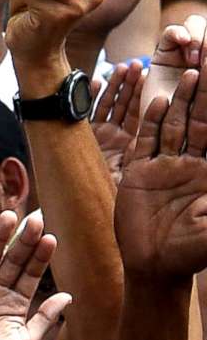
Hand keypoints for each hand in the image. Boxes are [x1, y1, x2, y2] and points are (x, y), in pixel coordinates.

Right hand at [115, 68, 206, 278]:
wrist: (156, 267)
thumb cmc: (194, 252)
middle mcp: (190, 164)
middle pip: (199, 119)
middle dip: (206, 91)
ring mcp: (164, 166)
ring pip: (173, 124)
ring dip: (180, 99)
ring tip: (188, 72)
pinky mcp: (139, 172)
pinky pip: (146, 141)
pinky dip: (151, 121)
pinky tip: (155, 100)